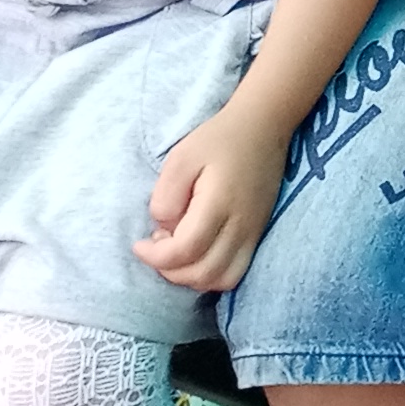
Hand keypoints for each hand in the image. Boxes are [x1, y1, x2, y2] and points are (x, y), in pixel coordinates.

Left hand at [136, 105, 287, 291]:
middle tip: (157, 246)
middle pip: (203, 272)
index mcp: (220, 203)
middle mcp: (241, 224)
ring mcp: (253, 232)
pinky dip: (211, 275)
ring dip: (192, 277)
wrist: (265, 126)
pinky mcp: (257, 233)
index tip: (139, 243)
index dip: (155, 256)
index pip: (185, 250)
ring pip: (222, 279)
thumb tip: (164, 228)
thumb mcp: (182, 158)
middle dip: (171, 270)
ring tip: (176, 253)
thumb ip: (165, 196)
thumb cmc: (219, 139)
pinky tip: (197, 255)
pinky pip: (235, 272)